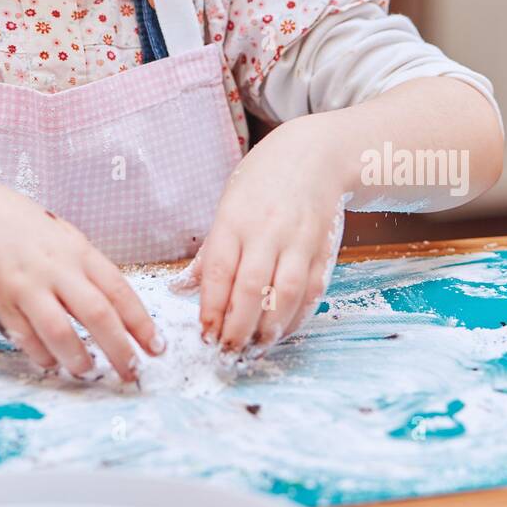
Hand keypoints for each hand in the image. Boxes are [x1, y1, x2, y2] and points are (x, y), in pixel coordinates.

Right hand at [0, 170, 165, 383]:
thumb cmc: (16, 223)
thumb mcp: (58, 234)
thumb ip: (83, 266)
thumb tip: (113, 304)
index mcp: (76, 249)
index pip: (118, 290)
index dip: (141, 322)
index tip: (156, 346)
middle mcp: (55, 268)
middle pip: (98, 315)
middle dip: (120, 348)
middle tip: (133, 372)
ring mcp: (25, 286)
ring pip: (60, 332)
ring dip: (79, 359)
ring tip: (89, 372)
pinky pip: (25, 338)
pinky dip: (42, 355)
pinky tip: (52, 362)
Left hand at [170, 122, 349, 358]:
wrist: (316, 156)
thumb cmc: (263, 181)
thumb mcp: (229, 205)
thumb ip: (211, 252)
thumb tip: (182, 289)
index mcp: (236, 218)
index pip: (220, 270)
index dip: (212, 307)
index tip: (205, 333)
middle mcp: (268, 230)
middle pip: (251, 287)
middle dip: (237, 326)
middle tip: (226, 350)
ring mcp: (299, 241)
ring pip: (285, 293)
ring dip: (269, 327)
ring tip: (255, 347)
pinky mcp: (324, 250)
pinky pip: (312, 291)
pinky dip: (298, 317)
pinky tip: (283, 331)